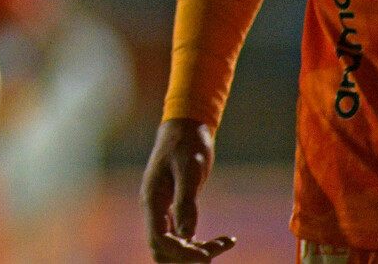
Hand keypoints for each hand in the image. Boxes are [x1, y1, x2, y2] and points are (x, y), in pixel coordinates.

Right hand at [141, 118, 236, 261]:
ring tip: (223, 243)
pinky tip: (225, 239)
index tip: (207, 253)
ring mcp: (164, 210)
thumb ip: (185, 202)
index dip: (181, 252)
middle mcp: (154, 208)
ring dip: (196, 252)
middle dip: (186, 257)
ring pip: (173, 246)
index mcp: (152, 199)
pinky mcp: (175, 209)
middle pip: (161, 250)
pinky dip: (201, 243)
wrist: (186, 127)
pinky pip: (183, 237)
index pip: (159, 239)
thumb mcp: (190, 171)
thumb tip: (186, 235)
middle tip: (214, 250)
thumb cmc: (188, 144)